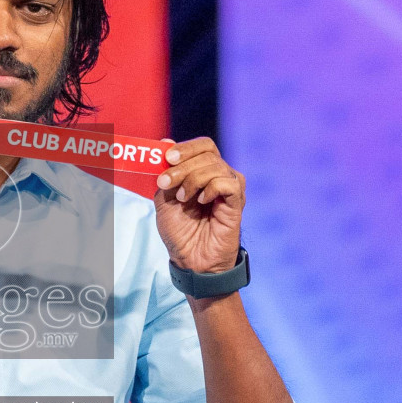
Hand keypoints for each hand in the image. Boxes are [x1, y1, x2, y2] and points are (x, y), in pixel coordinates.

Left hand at [153, 137, 244, 273]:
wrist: (191, 259)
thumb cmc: (180, 231)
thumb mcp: (164, 199)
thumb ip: (165, 173)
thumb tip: (165, 143)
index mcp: (204, 171)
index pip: (202, 146)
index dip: (185, 148)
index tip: (167, 157)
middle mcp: (220, 175)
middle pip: (208, 152)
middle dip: (183, 165)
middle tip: (167, 183)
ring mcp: (231, 187)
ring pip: (216, 166)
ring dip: (192, 180)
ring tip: (183, 199)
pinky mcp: (237, 201)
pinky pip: (227, 183)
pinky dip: (210, 189)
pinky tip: (202, 202)